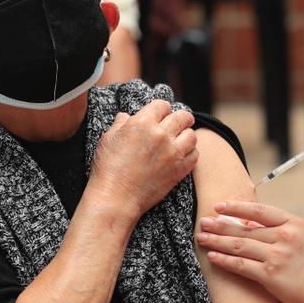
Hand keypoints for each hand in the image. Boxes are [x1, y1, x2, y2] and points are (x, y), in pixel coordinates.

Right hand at [89, 100, 197, 218]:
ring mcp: (172, 152)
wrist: (116, 197)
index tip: (162, 114)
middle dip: (181, 118)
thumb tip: (126, 116)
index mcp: (142, 122)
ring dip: (187, 136)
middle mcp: (161, 134)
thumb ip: (120, 124)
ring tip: (181, 140)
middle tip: (181, 122)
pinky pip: (194, 156)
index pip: (162, 105)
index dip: (162, 109)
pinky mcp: (179, 170)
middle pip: (182, 117)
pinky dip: (190, 154)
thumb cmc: (108, 168)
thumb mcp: (109, 138)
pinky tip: (182, 155)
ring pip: (192, 135)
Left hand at [196, 201, 303, 302]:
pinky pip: (241, 264)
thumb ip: (285, 231)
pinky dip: (224, 260)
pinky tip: (212, 256)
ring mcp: (278, 254)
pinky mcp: (271, 274)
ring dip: (217, 240)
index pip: (260, 210)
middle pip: (245, 227)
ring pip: (239, 244)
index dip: (238, 207)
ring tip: (201, 237)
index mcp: (296, 223)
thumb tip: (256, 224)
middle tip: (203, 221)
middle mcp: (285, 235)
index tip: (221, 206)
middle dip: (221, 224)